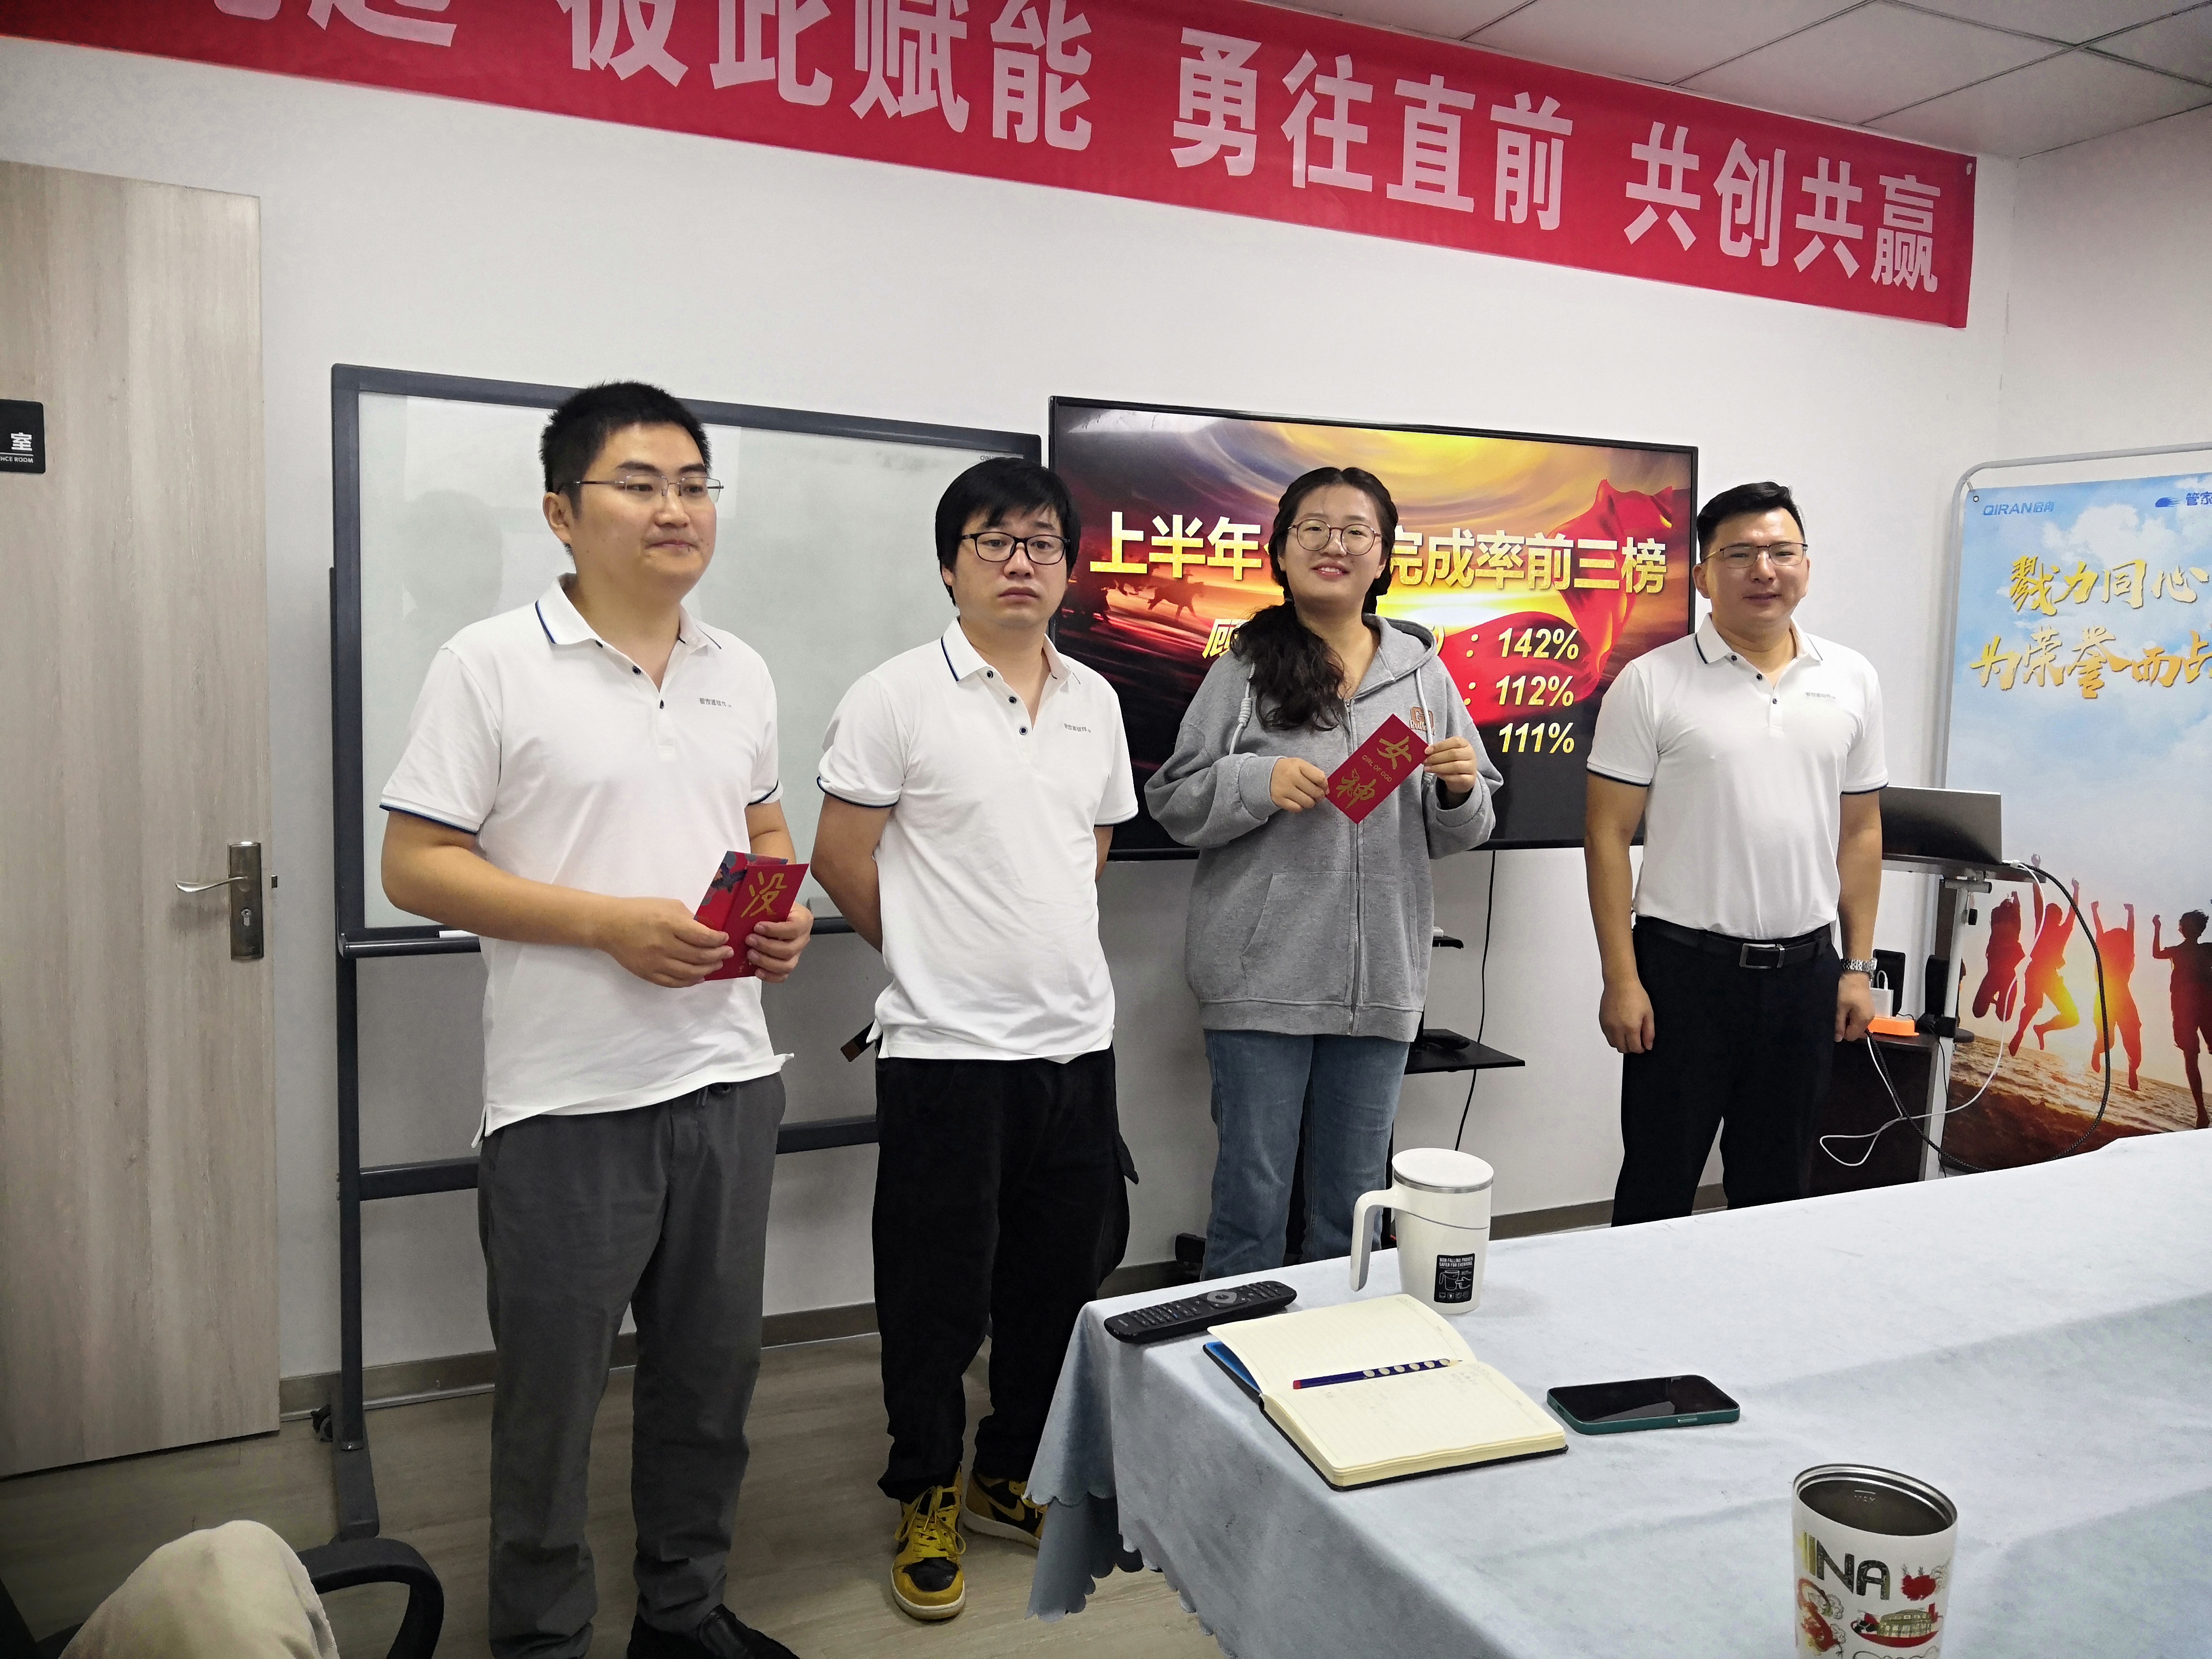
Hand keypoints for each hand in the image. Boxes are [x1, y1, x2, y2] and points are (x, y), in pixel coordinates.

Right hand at [595, 897, 732, 987]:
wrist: (610, 925)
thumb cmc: (641, 911)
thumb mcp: (668, 905)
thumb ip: (689, 919)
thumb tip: (708, 932)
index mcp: (669, 924)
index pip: (702, 937)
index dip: (718, 940)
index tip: (725, 938)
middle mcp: (663, 945)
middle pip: (699, 956)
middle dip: (718, 955)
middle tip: (727, 953)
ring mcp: (655, 963)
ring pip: (689, 973)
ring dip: (708, 970)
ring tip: (717, 965)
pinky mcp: (648, 974)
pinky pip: (674, 982)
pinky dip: (690, 981)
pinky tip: (699, 977)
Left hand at [745, 903, 813, 982]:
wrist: (783, 914)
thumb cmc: (778, 907)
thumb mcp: (777, 901)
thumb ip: (769, 904)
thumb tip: (748, 908)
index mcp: (803, 920)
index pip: (793, 928)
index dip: (775, 930)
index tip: (757, 926)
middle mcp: (803, 939)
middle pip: (789, 950)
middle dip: (766, 946)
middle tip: (749, 940)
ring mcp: (797, 954)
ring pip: (787, 965)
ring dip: (766, 961)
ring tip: (750, 954)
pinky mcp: (789, 964)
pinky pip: (783, 976)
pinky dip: (770, 976)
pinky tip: (757, 971)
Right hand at [1269, 756, 1330, 812]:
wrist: (1265, 774)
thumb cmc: (1288, 770)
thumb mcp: (1299, 765)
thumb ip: (1314, 774)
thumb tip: (1326, 791)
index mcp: (1298, 764)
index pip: (1320, 777)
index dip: (1325, 785)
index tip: (1324, 787)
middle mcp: (1291, 776)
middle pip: (1315, 792)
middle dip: (1319, 796)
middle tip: (1317, 795)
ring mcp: (1284, 788)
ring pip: (1308, 802)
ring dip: (1310, 802)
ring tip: (1306, 798)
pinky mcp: (1279, 799)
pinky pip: (1297, 808)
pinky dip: (1299, 807)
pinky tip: (1297, 801)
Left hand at [1423, 737, 1479, 802]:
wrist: (1463, 778)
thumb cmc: (1453, 762)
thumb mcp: (1447, 753)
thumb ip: (1438, 751)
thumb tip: (1426, 752)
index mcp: (1465, 744)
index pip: (1454, 742)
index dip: (1439, 746)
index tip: (1427, 751)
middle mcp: (1470, 754)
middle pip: (1453, 754)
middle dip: (1436, 757)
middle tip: (1425, 761)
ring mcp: (1471, 767)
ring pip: (1455, 766)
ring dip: (1438, 767)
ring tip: (1427, 768)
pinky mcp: (1470, 779)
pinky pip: (1457, 778)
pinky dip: (1445, 776)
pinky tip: (1437, 774)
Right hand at [1599, 977, 1654, 1054]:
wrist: (1620, 982)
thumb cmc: (1635, 994)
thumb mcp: (1648, 1013)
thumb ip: (1649, 1032)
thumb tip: (1648, 1046)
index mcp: (1630, 1027)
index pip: (1634, 1048)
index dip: (1641, 1049)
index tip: (1643, 1045)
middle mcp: (1617, 1028)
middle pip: (1623, 1049)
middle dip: (1631, 1047)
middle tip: (1636, 1039)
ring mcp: (1608, 1025)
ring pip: (1613, 1044)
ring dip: (1621, 1043)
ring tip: (1627, 1033)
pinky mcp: (1602, 1021)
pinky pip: (1607, 1035)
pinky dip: (1614, 1036)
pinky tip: (1620, 1026)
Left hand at [1836, 973, 1876, 1041]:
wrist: (1855, 974)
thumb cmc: (1846, 990)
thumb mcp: (1839, 1007)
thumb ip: (1839, 1024)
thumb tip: (1838, 1039)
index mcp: (1863, 1020)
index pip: (1851, 1036)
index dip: (1841, 1033)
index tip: (1835, 1023)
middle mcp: (1869, 1019)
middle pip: (1855, 1032)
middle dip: (1845, 1027)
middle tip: (1838, 1015)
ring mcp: (1870, 1013)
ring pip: (1856, 1025)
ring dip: (1848, 1021)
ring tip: (1842, 1010)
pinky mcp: (1867, 1009)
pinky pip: (1859, 1018)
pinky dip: (1852, 1016)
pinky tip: (1846, 1008)